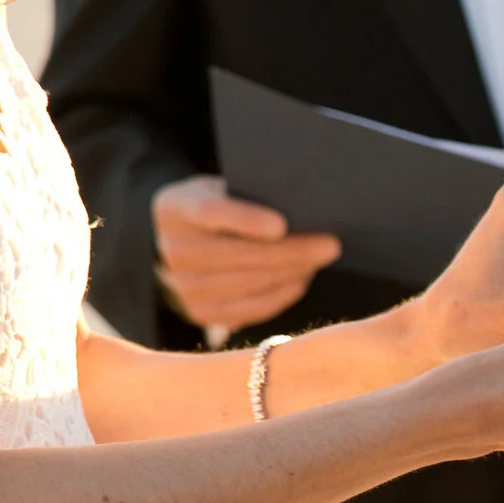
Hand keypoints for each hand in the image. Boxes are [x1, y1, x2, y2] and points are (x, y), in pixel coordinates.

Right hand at [153, 175, 339, 329]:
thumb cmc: (216, 206)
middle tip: (330, 245)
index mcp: (175, 209)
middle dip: (292, 251)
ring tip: (321, 259)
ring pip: (252, 284)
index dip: (246, 220)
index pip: (211, 213)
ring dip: (294, 272)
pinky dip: (284, 293)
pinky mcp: (202, 314)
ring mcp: (185, 288)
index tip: (281, 225)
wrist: (180, 240)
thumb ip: (250, 195)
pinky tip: (302, 277)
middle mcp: (173, 251)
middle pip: (240, 254)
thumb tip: (304, 207)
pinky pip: (253, 308)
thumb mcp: (220, 188)